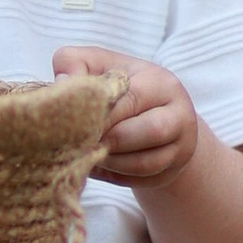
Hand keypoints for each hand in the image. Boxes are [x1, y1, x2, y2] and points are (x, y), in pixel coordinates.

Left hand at [55, 44, 197, 188]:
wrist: (152, 113)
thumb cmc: (117, 88)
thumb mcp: (97, 65)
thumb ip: (74, 63)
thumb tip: (61, 83)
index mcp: (159, 81)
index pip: (128, 100)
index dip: (96, 114)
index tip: (70, 123)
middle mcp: (178, 112)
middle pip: (143, 132)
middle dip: (104, 140)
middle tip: (75, 143)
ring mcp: (182, 144)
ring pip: (144, 162)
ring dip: (110, 162)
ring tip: (86, 155)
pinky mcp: (173, 169)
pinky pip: (143, 180)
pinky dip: (115, 177)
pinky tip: (97, 167)